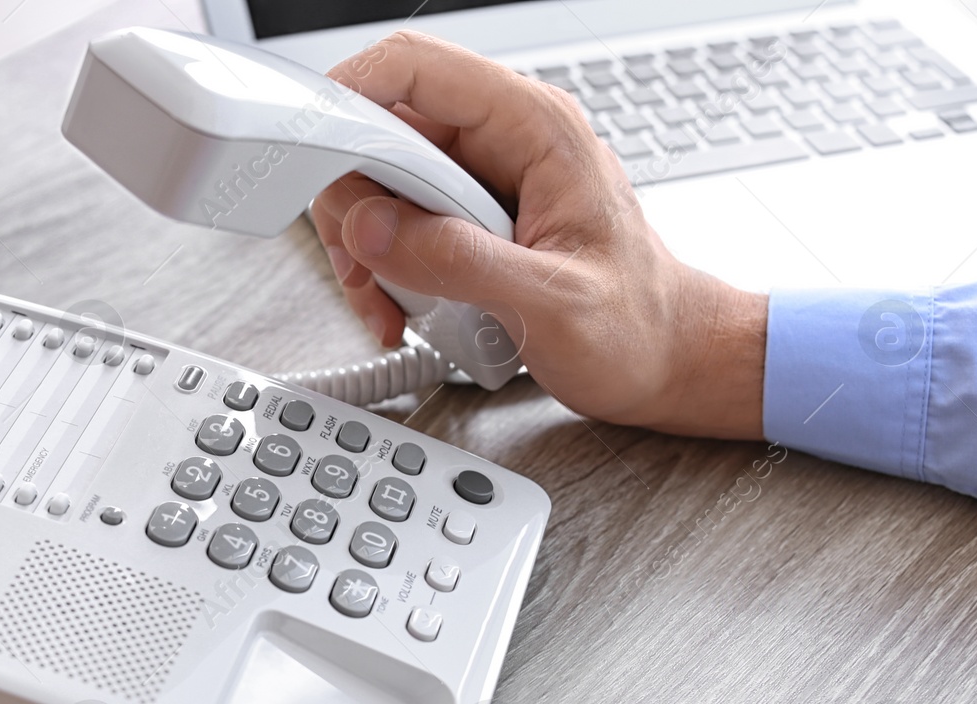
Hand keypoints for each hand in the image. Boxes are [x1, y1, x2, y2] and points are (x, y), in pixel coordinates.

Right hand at [311, 31, 767, 438]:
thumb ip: (460, 262)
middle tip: (365, 265)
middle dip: (354, 203)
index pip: (416, 68)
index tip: (310, 152)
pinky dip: (381, 269)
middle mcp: (502, 143)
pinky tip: (401, 308)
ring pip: (378, 183)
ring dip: (365, 247)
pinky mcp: (467, 220)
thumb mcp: (552, 302)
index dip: (349, 95)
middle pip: (381, 130)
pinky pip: (396, 225)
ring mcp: (481, 181)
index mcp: (533, 129)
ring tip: (390, 301)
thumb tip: (375, 228)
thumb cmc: (638, 327)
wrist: (666, 362)